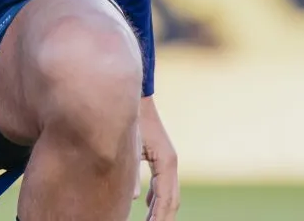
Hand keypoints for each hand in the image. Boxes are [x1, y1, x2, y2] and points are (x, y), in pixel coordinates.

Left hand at [139, 96, 178, 220]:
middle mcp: (170, 163)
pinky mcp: (160, 156)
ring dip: (160, 210)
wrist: (137, 95)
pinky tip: (146, 204)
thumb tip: (133, 199)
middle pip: (172, 200)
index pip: (166, 200)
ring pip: (169, 193)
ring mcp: (167, 160)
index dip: (159, 218)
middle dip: (162, 218)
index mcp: (166, 163)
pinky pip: (162, 183)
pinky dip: (156, 198)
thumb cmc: (133, 119)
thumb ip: (132, 172)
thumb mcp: (132, 145)